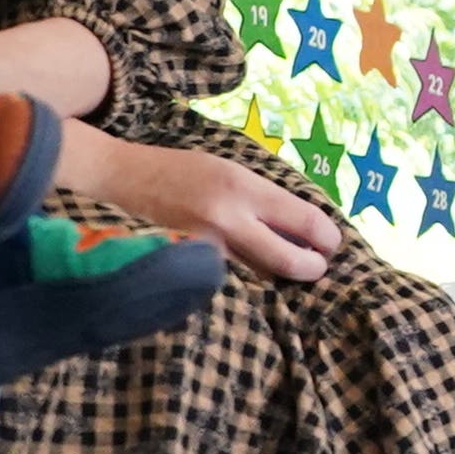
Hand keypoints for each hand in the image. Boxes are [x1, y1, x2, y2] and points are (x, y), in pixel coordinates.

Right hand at [58, 121, 342, 282]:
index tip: (331, 244)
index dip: (327, 239)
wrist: (122, 177)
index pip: (305, 221)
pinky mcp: (190, 268)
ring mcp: (208, 249)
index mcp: (244, 188)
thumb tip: (310, 229)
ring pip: (263, 278)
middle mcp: (228, 220)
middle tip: (317, 265)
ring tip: (287, 265)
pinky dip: (250, 280)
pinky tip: (254, 272)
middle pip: (290, 262)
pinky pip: (235, 282)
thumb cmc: (183, 171)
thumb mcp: (232, 171)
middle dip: (312, 268)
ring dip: (281, 275)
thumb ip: (268, 200)